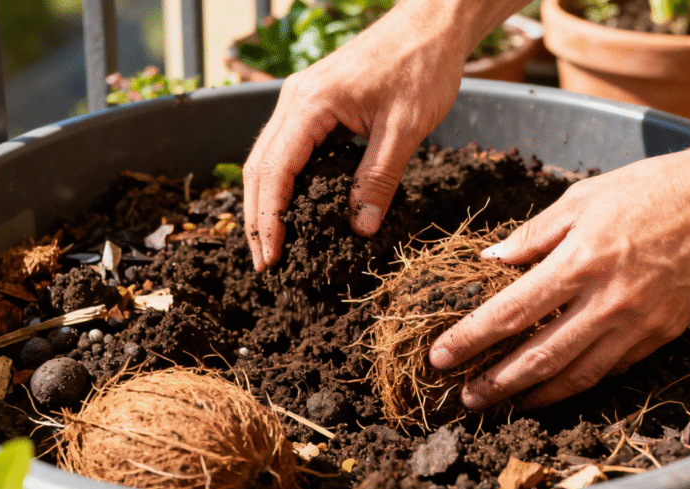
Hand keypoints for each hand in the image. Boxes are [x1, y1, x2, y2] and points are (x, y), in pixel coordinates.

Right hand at [242, 3, 469, 270]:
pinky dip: (281, 181)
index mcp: (310, 105)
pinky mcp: (314, 102)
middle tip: (263, 263)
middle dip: (257, 218)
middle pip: (259, 168)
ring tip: (270, 243)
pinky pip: (286, 147)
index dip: (269, 220)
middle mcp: (294, 99)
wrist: (431, 25)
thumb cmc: (421, 68)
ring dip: (265, 202)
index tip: (270, 257)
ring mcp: (300, 98)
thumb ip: (379, 179)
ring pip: (267, 158)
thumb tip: (360, 227)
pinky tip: (291, 207)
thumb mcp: (404, 130)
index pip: (275, 172)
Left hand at [428, 149, 689, 408]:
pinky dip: (579, 382)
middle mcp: (608, 300)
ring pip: (577, 375)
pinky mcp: (663, 335)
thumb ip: (533, 235)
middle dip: (496, 383)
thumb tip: (490, 262)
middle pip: (539, 357)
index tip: (440, 357)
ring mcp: (639, 323)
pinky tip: (555, 387)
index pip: (511, 312)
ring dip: (534, 396)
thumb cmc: (654, 188)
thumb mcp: (584, 196)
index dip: (471, 339)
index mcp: (580, 260)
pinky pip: (613, 368)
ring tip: (504, 404)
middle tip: (464, 398)